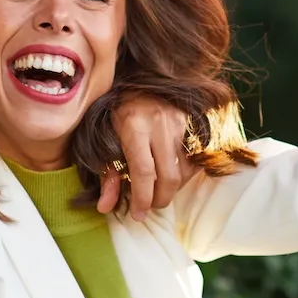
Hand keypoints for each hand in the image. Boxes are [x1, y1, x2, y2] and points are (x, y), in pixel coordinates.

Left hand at [99, 96, 189, 219]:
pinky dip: (183, 174)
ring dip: (172, 189)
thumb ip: (107, 175)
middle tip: (149, 206)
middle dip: (160, 199)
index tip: (138, 214)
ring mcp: (179, 122)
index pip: (144, 172)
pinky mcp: (192, 123)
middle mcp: (160, 123)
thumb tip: (104, 207)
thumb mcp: (104, 141)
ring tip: (157, 191)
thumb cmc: (116, 114)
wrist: (136, 82)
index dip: (143, 198)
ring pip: (184, 170)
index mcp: (134, 126)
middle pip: (169, 176)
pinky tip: (169, 175)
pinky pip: (193, 159)